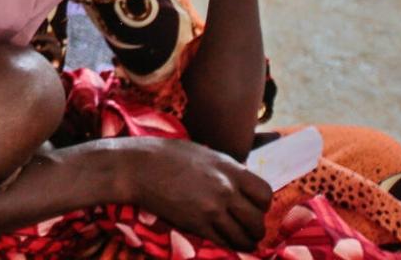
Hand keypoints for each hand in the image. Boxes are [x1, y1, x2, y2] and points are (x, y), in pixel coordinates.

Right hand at [112, 136, 272, 251]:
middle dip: (256, 227)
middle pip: (257, 219)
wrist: (136, 167)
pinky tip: (226, 242)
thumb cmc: (165, 155)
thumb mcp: (203, 154)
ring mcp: (212, 209)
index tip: (255, 207)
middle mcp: (225, 189)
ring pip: (244, 236)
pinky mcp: (197, 225)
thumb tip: (239, 183)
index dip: (262, 204)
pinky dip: (229, 245)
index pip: (264, 193)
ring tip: (242, 240)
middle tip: (249, 228)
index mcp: (228, 168)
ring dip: (245, 241)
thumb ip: (224, 169)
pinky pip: (224, 243)